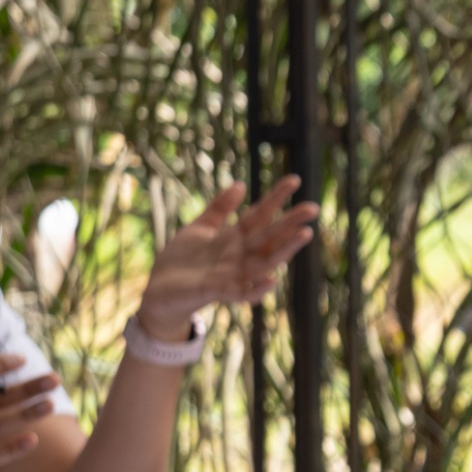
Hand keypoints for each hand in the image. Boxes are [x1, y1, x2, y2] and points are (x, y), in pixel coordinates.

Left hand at [134, 176, 318, 341]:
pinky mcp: (215, 291)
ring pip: (263, 262)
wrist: (159, 291)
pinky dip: (256, 288)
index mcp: (233, 238)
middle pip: (269, 237)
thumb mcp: (199, 229)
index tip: (295, 179)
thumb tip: (240, 184)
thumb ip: (219, 209)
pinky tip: (271, 280)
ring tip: (304, 235)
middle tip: (312, 207)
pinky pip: (240, 292)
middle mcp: (238, 256)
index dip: (276, 198)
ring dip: (284, 250)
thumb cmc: (180, 262)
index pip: (260, 215)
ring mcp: (229, 274)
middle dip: (290, 223)